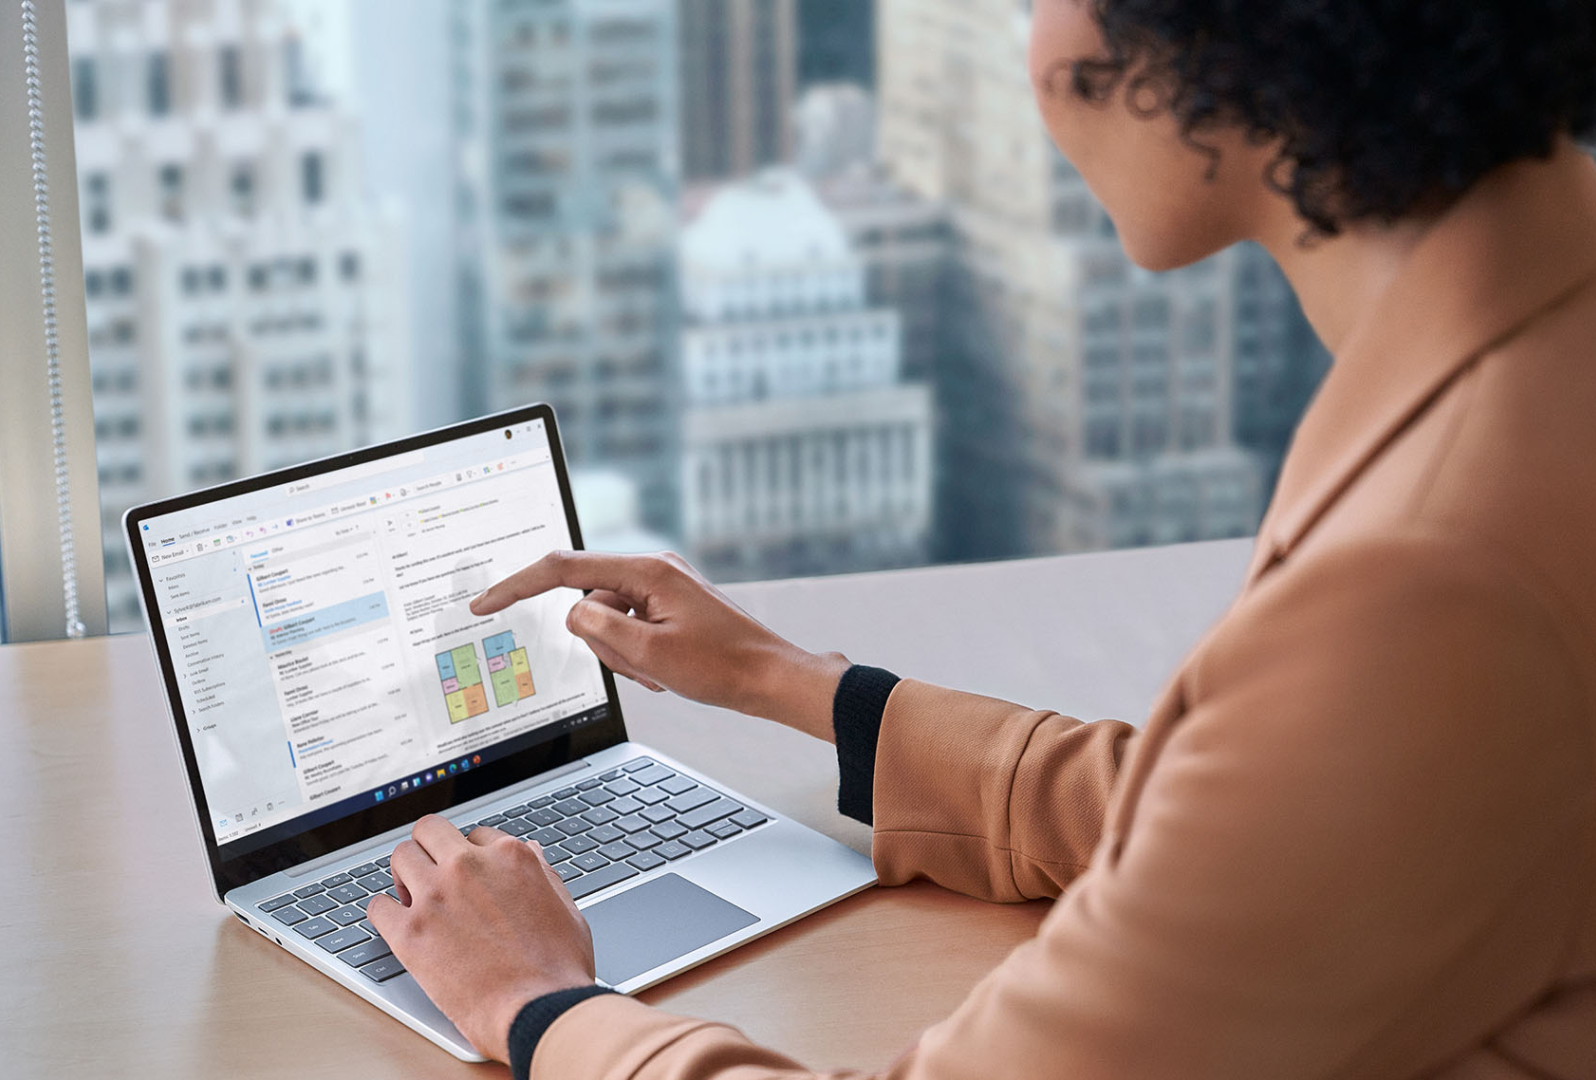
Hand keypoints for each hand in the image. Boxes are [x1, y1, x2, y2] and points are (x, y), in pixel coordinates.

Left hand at [366, 816, 595, 1062]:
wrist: (539, 1010)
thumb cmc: (558, 969)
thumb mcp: (565, 908)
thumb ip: (543, 874)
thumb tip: (530, 853)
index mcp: (510, 857)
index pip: (476, 835)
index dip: (472, 855)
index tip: (468, 873)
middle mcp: (469, 867)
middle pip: (429, 830)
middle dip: (429, 847)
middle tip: (430, 870)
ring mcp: (436, 897)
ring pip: (400, 857)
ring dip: (405, 874)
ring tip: (412, 895)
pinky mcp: (410, 933)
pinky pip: (377, 906)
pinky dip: (384, 912)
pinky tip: (394, 922)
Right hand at [470, 551, 849, 740]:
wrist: (770, 678)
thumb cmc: (721, 666)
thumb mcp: (649, 655)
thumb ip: (598, 627)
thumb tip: (572, 612)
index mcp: (646, 571)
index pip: (563, 568)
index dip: (517, 585)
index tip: (485, 602)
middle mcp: (652, 570)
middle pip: (587, 602)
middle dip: (603, 643)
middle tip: (644, 667)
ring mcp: (660, 588)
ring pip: (605, 623)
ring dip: (623, 655)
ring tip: (662, 672)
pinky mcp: (666, 607)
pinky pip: (628, 630)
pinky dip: (637, 656)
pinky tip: (667, 672)